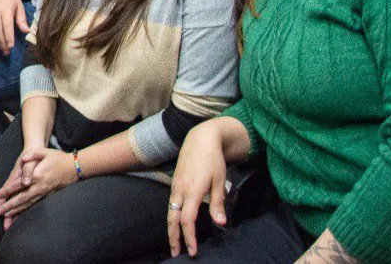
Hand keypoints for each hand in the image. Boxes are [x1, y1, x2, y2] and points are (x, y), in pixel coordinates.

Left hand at [0, 147, 76, 222]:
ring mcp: (44, 193)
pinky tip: (20, 214)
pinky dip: (26, 210)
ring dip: (16, 211)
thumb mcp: (45, 152)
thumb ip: (32, 154)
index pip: (18, 185)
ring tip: (6, 216)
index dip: (7, 191)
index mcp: (37, 176)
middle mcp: (39, 187)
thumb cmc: (58, 158)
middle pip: (21, 199)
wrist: (75, 168)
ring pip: (28, 204)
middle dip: (9, 206)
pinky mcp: (48, 196)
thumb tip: (23, 158)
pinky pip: (35, 205)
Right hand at [167, 123, 228, 257]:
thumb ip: (218, 203)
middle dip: (173, 237)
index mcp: (192, 191)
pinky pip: (171, 203)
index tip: (192, 251)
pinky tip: (176, 222)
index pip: (188, 220)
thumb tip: (220, 223)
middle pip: (173, 218)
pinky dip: (172, 216)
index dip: (189, 237)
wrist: (201, 139)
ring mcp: (176, 185)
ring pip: (170, 211)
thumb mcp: (219, 181)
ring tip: (174, 242)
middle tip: (176, 253)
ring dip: (171, 228)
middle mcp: (180, 189)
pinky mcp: (175, 181)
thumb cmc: (213, 160)